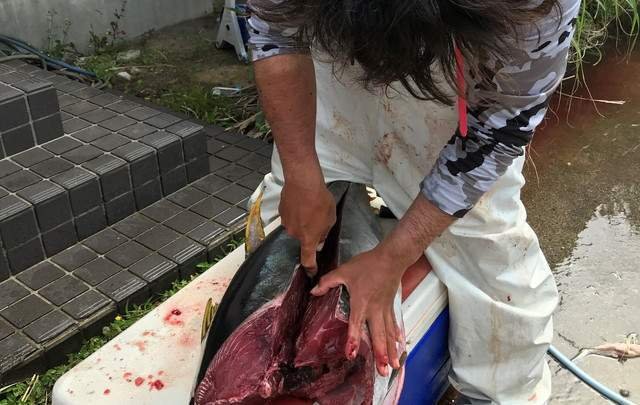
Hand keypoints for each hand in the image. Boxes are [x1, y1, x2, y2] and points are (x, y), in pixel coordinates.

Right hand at [279, 171, 335, 274]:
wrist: (303, 182)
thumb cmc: (320, 201)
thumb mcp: (330, 218)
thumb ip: (324, 232)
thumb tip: (320, 238)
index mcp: (308, 239)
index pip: (307, 260)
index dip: (310, 268)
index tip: (311, 272)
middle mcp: (294, 234)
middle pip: (302, 238)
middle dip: (309, 232)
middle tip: (317, 219)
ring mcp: (285, 223)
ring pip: (296, 226)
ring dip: (302, 221)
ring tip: (309, 207)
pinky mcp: (281, 211)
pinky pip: (290, 216)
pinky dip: (296, 212)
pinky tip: (301, 201)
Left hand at [310, 247, 403, 375]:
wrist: (391, 258)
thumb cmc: (367, 264)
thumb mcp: (344, 271)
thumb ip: (327, 282)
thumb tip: (313, 291)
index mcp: (361, 303)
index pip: (356, 325)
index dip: (352, 340)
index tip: (351, 355)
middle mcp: (374, 311)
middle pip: (378, 336)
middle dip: (380, 354)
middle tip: (383, 371)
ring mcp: (385, 310)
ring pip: (388, 334)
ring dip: (391, 351)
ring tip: (393, 366)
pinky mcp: (391, 306)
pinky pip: (394, 324)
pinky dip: (396, 336)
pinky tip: (400, 345)